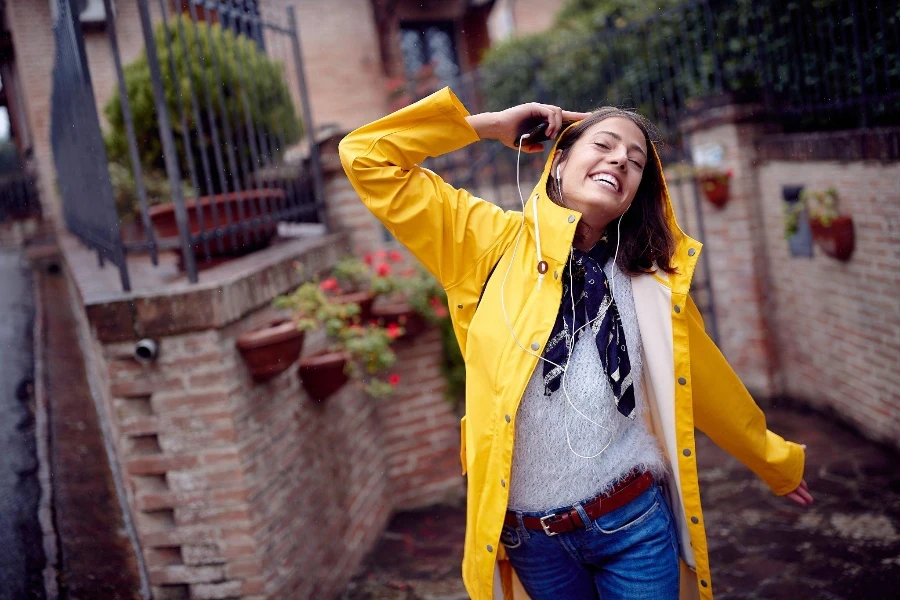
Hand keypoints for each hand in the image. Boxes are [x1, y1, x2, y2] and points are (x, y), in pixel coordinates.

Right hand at [465, 103, 591, 152]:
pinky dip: (552, 122)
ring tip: (552, 135)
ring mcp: (538, 108)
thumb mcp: (523, 145)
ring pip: (557, 112)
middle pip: (562, 113)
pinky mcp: (534, 107)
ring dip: (557, 125)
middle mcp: (540, 112)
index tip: (584, 120)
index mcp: (540, 120)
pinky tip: (549, 132)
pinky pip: (549, 113)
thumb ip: (533, 147)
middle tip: (588, 117)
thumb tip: (543, 148)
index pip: (559, 118)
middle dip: (575, 115)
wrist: (497, 129)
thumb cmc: (508, 136)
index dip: (572, 119)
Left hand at [784, 444, 812, 506]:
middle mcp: (784, 476)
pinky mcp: (779, 486)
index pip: (795, 478)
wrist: (767, 458)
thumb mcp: (790, 453)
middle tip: (810, 500)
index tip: (806, 487)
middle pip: (795, 486)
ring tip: (808, 503)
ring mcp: (782, 481)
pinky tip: (802, 502)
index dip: (802, 483)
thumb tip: (804, 447)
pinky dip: (795, 498)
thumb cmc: (778, 454)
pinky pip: (788, 494)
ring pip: (792, 491)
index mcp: (787, 470)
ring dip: (800, 497)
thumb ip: (797, 452)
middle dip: (803, 492)